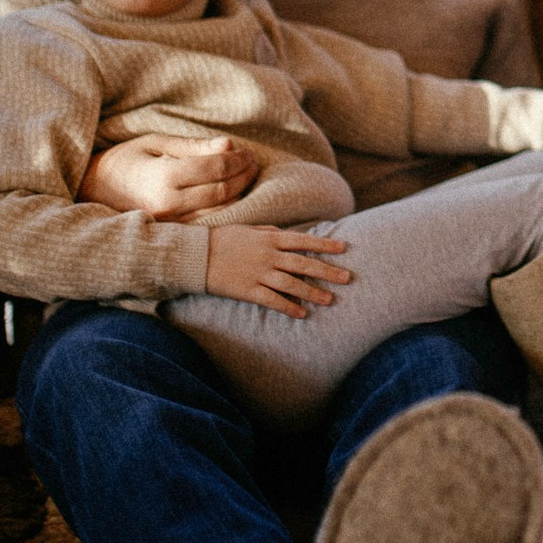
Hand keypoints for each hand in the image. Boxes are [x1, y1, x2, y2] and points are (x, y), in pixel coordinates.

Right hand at [80, 135, 257, 220]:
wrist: (92, 190)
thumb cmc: (125, 159)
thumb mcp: (156, 142)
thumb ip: (194, 146)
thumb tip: (229, 146)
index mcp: (164, 177)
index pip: (216, 168)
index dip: (238, 159)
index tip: (247, 152)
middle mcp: (168, 204)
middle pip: (223, 192)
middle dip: (244, 176)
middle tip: (252, 162)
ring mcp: (169, 223)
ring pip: (220, 211)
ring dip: (239, 193)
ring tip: (245, 175)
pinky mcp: (170, 233)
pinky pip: (207, 223)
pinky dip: (225, 209)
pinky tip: (231, 195)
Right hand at [204, 226, 352, 317]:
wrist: (196, 256)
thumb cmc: (222, 239)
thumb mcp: (248, 229)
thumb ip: (270, 231)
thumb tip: (287, 233)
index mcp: (270, 238)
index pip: (304, 241)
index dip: (325, 245)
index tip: (344, 248)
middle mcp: (268, 255)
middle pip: (304, 264)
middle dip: (327, 271)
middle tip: (347, 278)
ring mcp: (258, 273)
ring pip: (292, 284)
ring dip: (312, 292)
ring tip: (329, 300)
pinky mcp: (247, 290)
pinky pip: (272, 300)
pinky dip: (288, 307)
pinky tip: (302, 314)